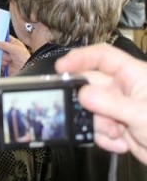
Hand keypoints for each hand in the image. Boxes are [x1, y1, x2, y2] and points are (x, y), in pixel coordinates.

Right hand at [0, 36, 29, 75]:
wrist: (24, 70)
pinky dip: (1, 62)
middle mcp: (9, 49)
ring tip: (9, 60)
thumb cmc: (25, 59)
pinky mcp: (3, 63)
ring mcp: (6, 56)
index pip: (5, 38)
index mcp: (14, 43)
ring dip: (2, 57)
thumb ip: (4, 45)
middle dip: (1, 50)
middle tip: (4, 51)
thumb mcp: (15, 49)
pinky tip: (7, 64)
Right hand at [55, 43, 146, 164]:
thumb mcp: (141, 114)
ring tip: (115, 133)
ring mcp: (119, 108)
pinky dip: (105, 138)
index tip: (61, 66)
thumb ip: (110, 103)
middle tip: (83, 111)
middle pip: (91, 85)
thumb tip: (83, 93)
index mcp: (133, 75)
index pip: (103, 57)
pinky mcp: (117, 127)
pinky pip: (97, 128)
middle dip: (88, 102)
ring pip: (92, 110)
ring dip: (98, 124)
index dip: (80, 57)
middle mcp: (124, 89)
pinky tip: (122, 143)